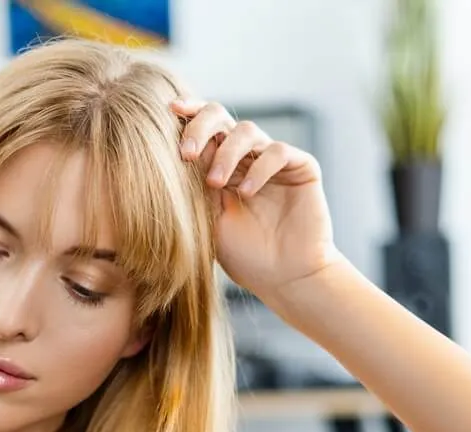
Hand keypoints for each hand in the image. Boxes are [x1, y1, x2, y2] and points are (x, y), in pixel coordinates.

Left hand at [172, 99, 342, 308]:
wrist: (286, 279)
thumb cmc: (246, 257)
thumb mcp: (209, 220)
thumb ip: (195, 187)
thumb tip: (172, 151)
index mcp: (222, 166)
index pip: (204, 129)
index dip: (189, 115)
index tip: (169, 112)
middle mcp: (247, 157)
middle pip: (222, 118)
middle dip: (201, 126)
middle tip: (187, 153)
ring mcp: (275, 161)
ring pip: (248, 131)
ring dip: (226, 153)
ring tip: (215, 183)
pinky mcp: (302, 168)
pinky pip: (278, 152)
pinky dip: (259, 168)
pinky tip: (247, 192)